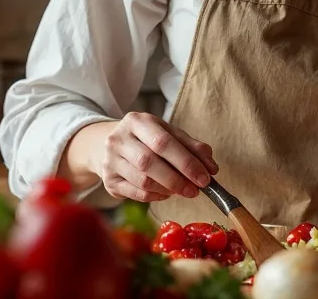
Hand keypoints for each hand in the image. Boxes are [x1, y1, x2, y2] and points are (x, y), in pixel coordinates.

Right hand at [96, 112, 217, 202]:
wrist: (106, 144)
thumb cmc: (145, 139)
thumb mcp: (167, 133)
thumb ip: (191, 147)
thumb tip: (211, 168)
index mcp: (137, 121)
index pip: (163, 141)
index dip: (186, 161)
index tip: (204, 177)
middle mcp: (118, 139)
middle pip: (149, 162)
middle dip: (177, 179)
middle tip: (195, 190)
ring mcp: (110, 161)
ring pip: (142, 181)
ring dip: (167, 189)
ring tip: (181, 190)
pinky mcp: (108, 181)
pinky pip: (136, 193)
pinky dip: (156, 196)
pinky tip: (165, 193)